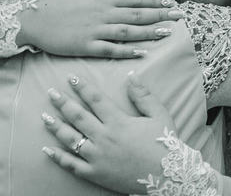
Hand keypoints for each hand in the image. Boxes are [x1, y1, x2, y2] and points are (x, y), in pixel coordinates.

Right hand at [18, 0, 182, 58]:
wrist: (32, 18)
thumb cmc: (55, 3)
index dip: (155, 1)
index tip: (172, 2)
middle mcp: (103, 13)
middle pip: (138, 13)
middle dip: (160, 14)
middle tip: (180, 16)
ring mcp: (95, 30)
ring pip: (128, 31)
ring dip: (149, 32)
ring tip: (167, 32)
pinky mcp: (86, 46)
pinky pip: (110, 49)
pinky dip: (127, 51)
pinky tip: (141, 52)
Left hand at [42, 72, 178, 192]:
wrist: (166, 175)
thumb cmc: (165, 142)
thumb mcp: (159, 115)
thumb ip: (143, 95)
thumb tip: (131, 76)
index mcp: (119, 122)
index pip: (96, 100)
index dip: (83, 87)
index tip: (72, 78)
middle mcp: (104, 137)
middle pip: (78, 116)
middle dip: (63, 102)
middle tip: (51, 92)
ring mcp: (97, 156)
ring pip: (70, 138)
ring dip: (56, 126)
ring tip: (45, 116)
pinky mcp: (94, 173)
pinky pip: (71, 164)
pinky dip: (57, 157)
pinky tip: (47, 149)